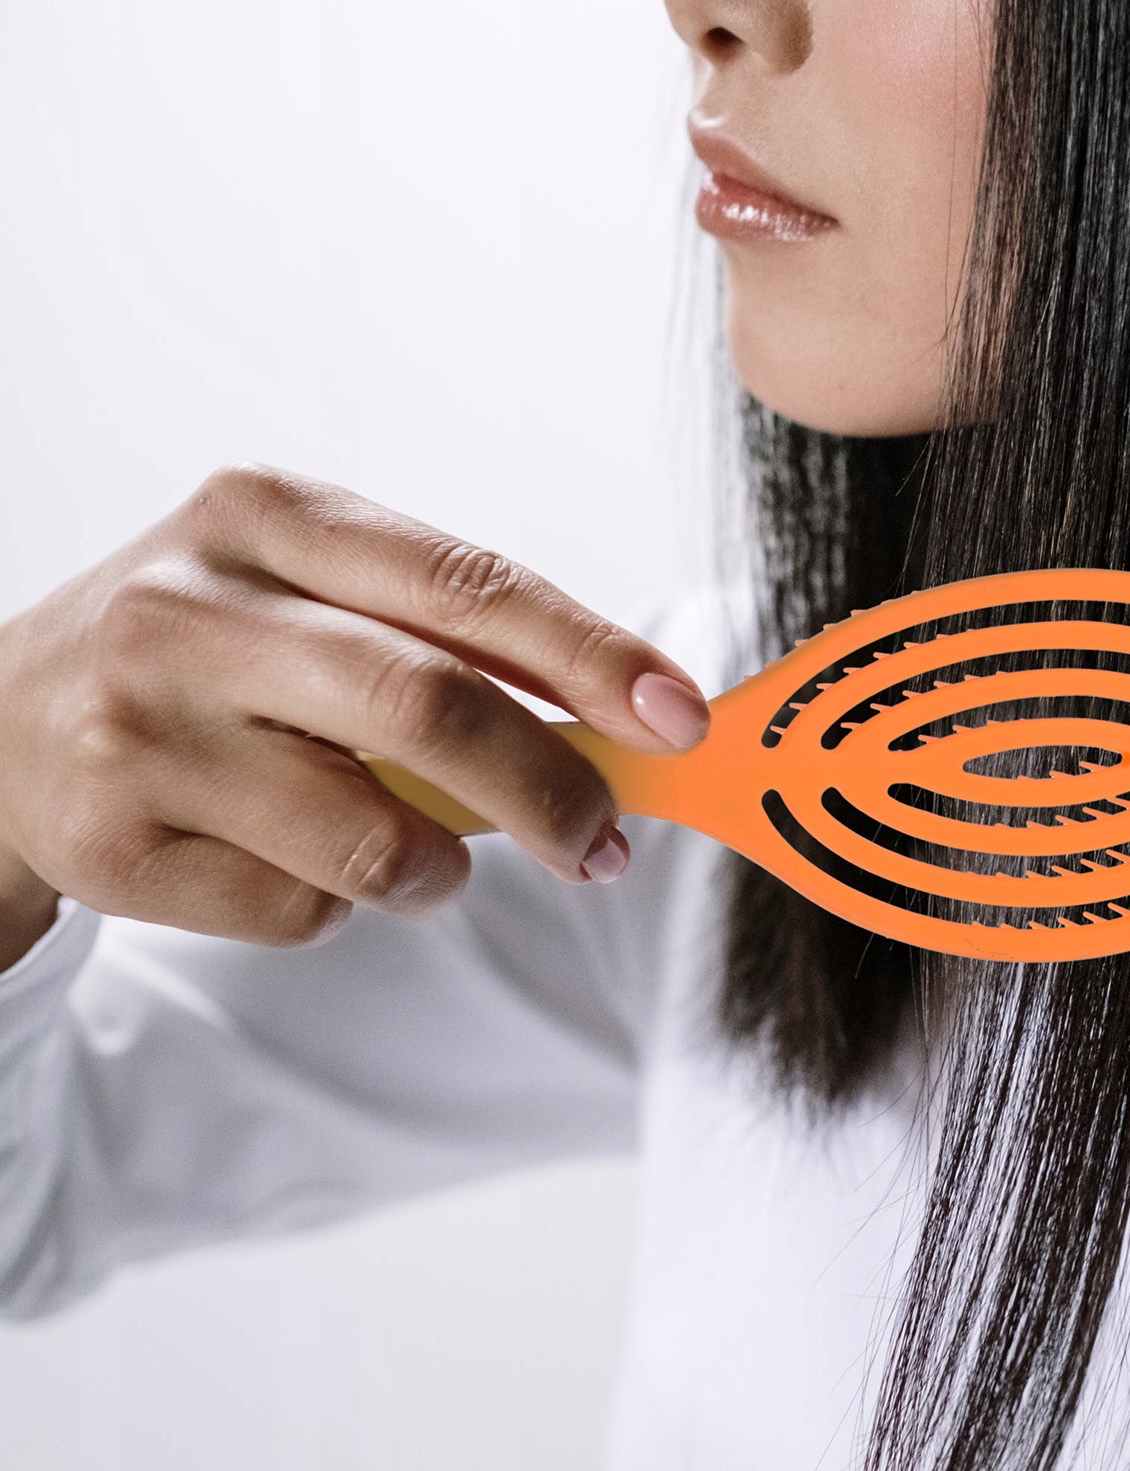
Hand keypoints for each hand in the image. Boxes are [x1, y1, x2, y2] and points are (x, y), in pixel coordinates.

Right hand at [0, 465, 709, 961]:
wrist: (3, 725)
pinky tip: (286, 860)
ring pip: (375, 839)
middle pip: (432, 708)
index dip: (593, 657)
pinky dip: (341, 906)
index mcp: (267, 517)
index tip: (679, 719)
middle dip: (552, 790)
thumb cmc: (210, 655)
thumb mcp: (307, 596)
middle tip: (606, 844)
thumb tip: (626, 721)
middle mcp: (189, 608)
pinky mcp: (112, 845)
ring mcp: (138, 730)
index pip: (469, 586)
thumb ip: (449, 641)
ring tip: (425, 856)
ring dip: (440, 869)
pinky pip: (303, 911)